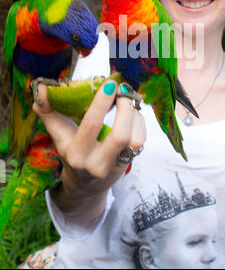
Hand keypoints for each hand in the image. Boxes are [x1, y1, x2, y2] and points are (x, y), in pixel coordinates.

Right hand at [33, 80, 145, 222]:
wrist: (85, 185)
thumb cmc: (71, 152)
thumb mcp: (59, 134)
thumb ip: (48, 111)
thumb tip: (40, 88)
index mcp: (76, 153)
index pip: (91, 125)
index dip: (101, 103)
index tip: (109, 84)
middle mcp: (96, 163)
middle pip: (120, 134)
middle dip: (125, 108)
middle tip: (122, 90)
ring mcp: (114, 166)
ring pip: (134, 138)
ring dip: (134, 115)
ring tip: (127, 102)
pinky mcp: (127, 164)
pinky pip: (140, 141)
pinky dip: (139, 123)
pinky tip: (132, 115)